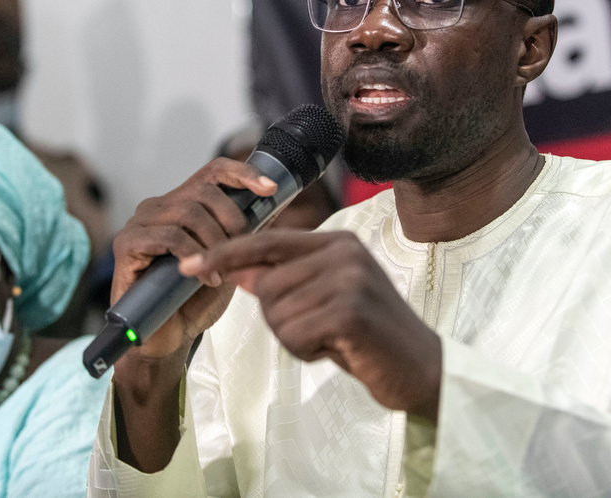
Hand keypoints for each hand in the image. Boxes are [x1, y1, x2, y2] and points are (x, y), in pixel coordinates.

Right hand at [110, 158, 277, 362]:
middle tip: (243, 249)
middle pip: (204, 190)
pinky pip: (168, 236)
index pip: (214, 171)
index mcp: (183, 203)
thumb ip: (247, 232)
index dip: (244, 173)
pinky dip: (194, 255)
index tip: (271, 189)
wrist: (170, 338)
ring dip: (215, 242)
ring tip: (224, 272)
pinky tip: (207, 278)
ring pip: (188, 212)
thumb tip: (278, 204)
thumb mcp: (231, 261)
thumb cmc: (197, 300)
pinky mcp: (127, 243)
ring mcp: (140, 222)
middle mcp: (160, 206)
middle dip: (234, 220)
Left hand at [181, 229, 442, 420]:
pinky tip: (339, 349)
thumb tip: (238, 270)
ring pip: (276, 313)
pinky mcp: (350, 310)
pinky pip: (293, 335)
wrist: (420, 368)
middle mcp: (344, 252)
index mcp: (338, 243)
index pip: (268, 242)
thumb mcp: (326, 301)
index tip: (190, 266)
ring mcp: (349, 278)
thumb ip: (287, 281)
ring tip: (334, 339)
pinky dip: (307, 351)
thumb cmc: (369, 337)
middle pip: (267, 286)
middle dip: (282, 319)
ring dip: (296, 338)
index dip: (226, 254)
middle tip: (322, 331)